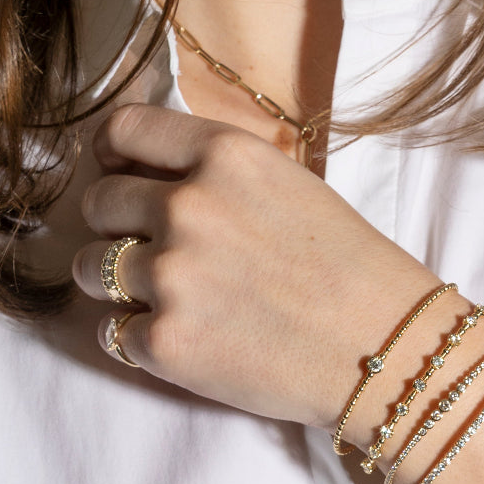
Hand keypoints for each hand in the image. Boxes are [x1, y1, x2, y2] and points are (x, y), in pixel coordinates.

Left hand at [72, 104, 438, 427]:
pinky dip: (140, 340)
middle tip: (159, 256)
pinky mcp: (168, 344)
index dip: (111, 156)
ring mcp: (173, 277)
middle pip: (97, 204)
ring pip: (89, 268)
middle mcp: (189, 207)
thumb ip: (223, 177)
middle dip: (116, 228)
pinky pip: (112, 334)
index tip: (117, 176)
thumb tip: (154, 182)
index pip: (122, 130)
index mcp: (226, 157)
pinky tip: (190, 342)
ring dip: (117, 283)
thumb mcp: (295, 190)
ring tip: (172, 303)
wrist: (393, 353)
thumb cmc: (359, 276)